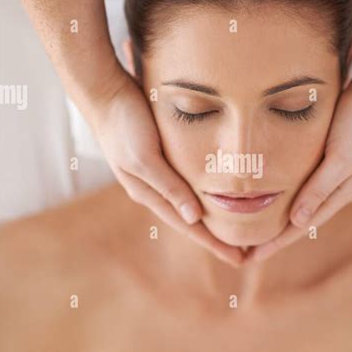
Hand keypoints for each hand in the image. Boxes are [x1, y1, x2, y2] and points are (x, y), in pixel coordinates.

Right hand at [88, 64, 245, 266]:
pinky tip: (217, 193)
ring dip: (212, 217)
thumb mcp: (145, 157)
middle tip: (246, 251)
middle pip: (191, 220)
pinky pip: (189, 182)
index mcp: (149, 193)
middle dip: (217, 237)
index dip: (214, 243)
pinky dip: (205, 193)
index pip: (188, 226)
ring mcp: (157, 173)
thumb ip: (168, 186)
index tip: (240, 259)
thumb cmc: (124, 124)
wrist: (104, 93)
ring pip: (190, 202)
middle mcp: (154, 188)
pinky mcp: (162, 156)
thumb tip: (193, 217)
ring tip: (236, 228)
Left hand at [246, 65, 351, 261]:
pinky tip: (269, 193)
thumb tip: (297, 221)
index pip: (300, 227)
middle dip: (272, 237)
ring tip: (252, 229)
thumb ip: (320, 189)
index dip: (276, 243)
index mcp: (339, 194)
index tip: (251, 258)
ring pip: (297, 203)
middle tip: (244, 252)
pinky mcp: (324, 157)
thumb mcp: (340, 158)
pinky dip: (282, 194)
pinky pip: (298, 183)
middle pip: (297, 220)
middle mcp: (334, 188)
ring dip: (276, 218)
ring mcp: (329, 173)